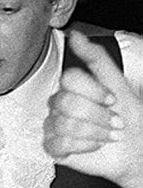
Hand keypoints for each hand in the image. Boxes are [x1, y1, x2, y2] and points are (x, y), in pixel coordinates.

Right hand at [44, 30, 142, 187]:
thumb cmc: (130, 120)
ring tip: (107, 135)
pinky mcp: (53, 146)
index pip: (70, 79)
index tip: (111, 99)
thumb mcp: (119, 85)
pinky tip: (92, 145)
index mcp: (76, 87)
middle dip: (97, 115)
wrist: (134, 151)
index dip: (93, 91)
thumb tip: (76, 35)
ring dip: (94, 132)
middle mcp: (62, 104)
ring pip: (64, 124)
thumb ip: (96, 59)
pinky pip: (58, 143)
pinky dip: (83, 146)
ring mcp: (55, 125)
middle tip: (113, 121)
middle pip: (65, 102)